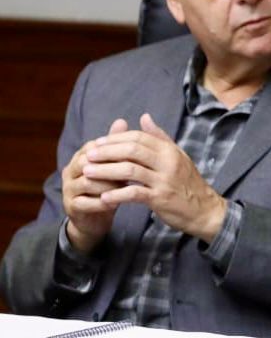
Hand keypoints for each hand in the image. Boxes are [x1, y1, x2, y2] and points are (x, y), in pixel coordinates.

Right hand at [63, 118, 127, 253]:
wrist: (96, 217)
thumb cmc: (108, 186)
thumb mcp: (114, 165)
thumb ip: (117, 145)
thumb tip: (122, 120)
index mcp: (81, 156)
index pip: (95, 147)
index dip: (115, 151)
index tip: (135, 155)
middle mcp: (70, 170)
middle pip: (88, 163)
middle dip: (111, 166)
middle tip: (132, 171)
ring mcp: (68, 189)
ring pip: (87, 182)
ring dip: (108, 185)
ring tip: (126, 187)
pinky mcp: (71, 207)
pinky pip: (85, 203)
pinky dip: (102, 202)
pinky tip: (116, 203)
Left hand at [82, 113, 226, 242]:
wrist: (205, 210)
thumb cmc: (188, 183)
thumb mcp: (177, 156)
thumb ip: (160, 137)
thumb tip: (144, 117)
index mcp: (170, 150)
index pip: (139, 137)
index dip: (116, 139)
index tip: (97, 143)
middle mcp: (168, 162)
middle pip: (132, 150)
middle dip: (107, 152)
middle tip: (88, 155)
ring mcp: (164, 180)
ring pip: (129, 170)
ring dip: (105, 171)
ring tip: (87, 173)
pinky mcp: (160, 199)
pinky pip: (134, 194)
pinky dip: (117, 194)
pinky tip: (103, 197)